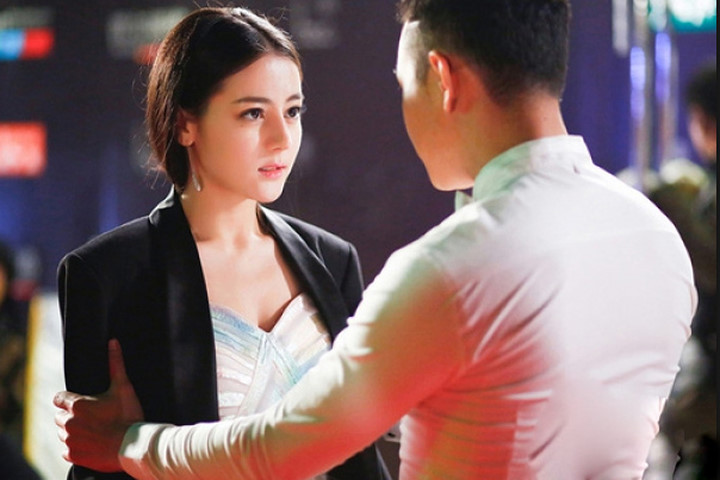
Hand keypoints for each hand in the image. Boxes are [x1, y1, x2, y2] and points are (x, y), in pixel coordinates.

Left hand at [54, 339, 143, 471]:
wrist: (133, 446)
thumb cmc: (129, 415)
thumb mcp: (123, 387)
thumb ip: (115, 364)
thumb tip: (113, 342)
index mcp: (77, 405)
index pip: (59, 398)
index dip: (69, 399)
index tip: (82, 402)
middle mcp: (69, 422)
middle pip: (60, 416)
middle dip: (72, 415)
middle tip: (92, 417)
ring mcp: (70, 440)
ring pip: (63, 432)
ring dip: (73, 430)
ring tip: (93, 430)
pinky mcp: (73, 455)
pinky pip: (67, 449)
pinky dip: (76, 446)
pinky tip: (92, 442)